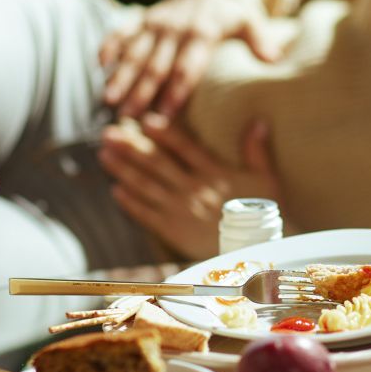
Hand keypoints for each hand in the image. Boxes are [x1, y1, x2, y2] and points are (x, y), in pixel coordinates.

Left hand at [97, 113, 281, 259]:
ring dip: (123, 170)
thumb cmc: (265, 214)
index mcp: (215, 173)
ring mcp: (182, 210)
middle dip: (131, 147)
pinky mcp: (175, 231)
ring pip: (147, 186)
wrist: (259, 251)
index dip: (164, 132)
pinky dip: (131, 203)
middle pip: (158, 163)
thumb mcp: (266, 178)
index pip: (185, 147)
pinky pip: (148, 214)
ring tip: (104, 155)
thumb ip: (256, 149)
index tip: (145, 119)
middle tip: (108, 133)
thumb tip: (257, 120)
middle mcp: (195, 189)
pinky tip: (115, 190)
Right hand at [99, 0, 282, 119]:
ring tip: (108, 101)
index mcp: (202, 32)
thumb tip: (273, 59)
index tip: (166, 115)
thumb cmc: (232, 15)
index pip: (187, 67)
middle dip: (141, 92)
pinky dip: (109, 45)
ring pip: (134, 52)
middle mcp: (175, 28)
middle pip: (156, 64)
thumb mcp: (252, 21)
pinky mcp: (141, 18)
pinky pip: (121, 30)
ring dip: (120, 76)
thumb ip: (260, 40)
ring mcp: (155, 22)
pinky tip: (100, 66)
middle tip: (129, 117)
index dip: (176, 91)